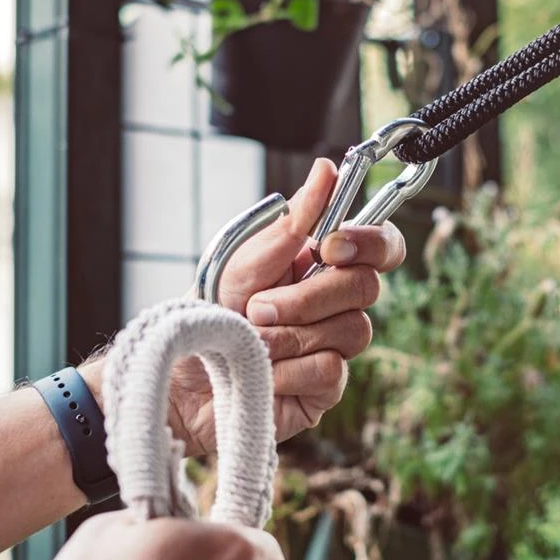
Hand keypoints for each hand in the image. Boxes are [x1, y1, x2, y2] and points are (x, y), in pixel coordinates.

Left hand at [166, 159, 406, 456]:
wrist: (179, 377)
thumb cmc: (209, 314)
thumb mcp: (243, 262)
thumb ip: (291, 223)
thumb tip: (327, 170)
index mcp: (322, 265)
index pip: (380, 246)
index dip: (370, 243)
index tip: (328, 247)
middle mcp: (336, 304)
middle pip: (367, 287)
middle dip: (310, 296)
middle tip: (258, 307)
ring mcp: (335, 346)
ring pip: (353, 330)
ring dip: (292, 334)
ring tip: (252, 342)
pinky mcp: (325, 388)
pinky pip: (331, 371)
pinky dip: (290, 369)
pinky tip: (263, 373)